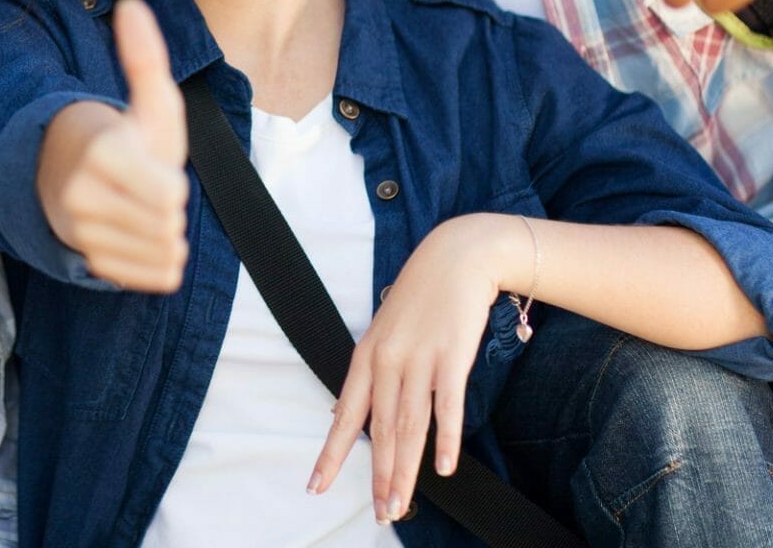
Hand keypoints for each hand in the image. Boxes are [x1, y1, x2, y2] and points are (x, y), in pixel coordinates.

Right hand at [35, 0, 188, 290]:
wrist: (74, 173)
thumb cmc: (124, 133)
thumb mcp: (147, 98)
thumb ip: (144, 56)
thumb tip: (133, 2)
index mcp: (102, 152)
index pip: (170, 194)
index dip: (172, 182)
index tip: (151, 165)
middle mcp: (82, 196)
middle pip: (170, 225)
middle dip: (170, 207)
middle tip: (147, 186)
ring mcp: (82, 234)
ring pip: (164, 254)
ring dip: (165, 234)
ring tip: (142, 207)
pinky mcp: (89, 263)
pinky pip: (152, 277)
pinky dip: (156, 260)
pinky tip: (138, 233)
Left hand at [310, 215, 511, 523]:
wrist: (456, 258)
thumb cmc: (420, 298)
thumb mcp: (382, 333)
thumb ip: (367, 377)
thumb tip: (341, 416)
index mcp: (367, 356)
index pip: (346, 414)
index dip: (331, 453)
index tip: (316, 486)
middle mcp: (388, 361)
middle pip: (381, 430)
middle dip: (378, 476)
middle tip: (380, 514)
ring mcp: (420, 358)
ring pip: (410, 425)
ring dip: (406, 470)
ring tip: (401, 504)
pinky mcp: (453, 356)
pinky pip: (447, 406)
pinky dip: (446, 439)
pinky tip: (444, 467)